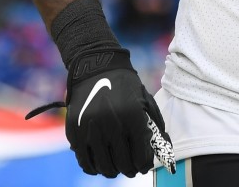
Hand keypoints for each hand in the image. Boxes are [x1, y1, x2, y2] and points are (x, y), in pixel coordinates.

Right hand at [31, 47, 173, 177]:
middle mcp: (112, 125)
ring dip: (113, 170)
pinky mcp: (74, 132)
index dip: (144, 165)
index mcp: (133, 117)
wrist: (97, 68)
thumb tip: (164, 152)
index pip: (141, 156)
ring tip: (117, 166)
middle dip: (131, 169)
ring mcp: (91, 130)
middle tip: (132, 168)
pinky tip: (100, 164)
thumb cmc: (126, 87)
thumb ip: (156, 128)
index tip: (144, 165)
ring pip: (104, 166)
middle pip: (123, 164)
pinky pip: (85, 161)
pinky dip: (94, 167)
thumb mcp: (146, 102)